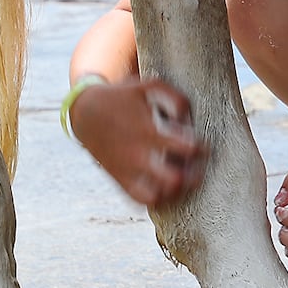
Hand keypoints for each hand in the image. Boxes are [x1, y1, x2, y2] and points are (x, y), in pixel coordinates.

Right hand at [70, 77, 207, 205]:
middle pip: (175, 180)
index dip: (201, 148)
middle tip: (195, 167)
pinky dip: (158, 198)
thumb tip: (190, 122)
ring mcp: (128, 171)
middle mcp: (138, 155)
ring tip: (182, 177)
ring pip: (160, 195)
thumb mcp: (149, 86)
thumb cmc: (125, 97)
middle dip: (193, 175)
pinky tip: (166, 186)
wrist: (86, 112)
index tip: (201, 145)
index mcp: (149, 131)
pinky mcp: (120, 180)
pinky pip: (141, 201)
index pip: (188, 148)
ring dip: (177, 189)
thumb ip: (177, 99)